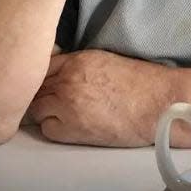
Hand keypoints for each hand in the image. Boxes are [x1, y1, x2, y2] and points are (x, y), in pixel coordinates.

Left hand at [27, 50, 176, 146]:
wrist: (156, 105)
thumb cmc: (137, 84)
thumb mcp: (102, 60)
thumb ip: (75, 64)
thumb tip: (56, 73)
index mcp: (76, 60)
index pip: (39, 66)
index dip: (37, 75)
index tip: (38, 82)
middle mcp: (67, 80)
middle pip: (34, 87)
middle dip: (38, 94)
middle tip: (46, 100)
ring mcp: (66, 104)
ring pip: (35, 108)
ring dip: (44, 111)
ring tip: (61, 113)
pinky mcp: (71, 128)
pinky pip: (47, 129)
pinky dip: (53, 128)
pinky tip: (70, 125)